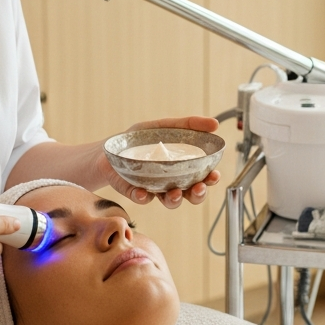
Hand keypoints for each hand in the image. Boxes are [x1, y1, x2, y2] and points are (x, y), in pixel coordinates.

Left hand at [106, 116, 222, 208]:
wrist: (109, 147)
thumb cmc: (141, 139)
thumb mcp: (165, 126)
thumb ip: (189, 124)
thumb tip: (215, 123)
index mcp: (181, 169)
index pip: (202, 177)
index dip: (210, 179)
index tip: (214, 175)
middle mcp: (170, 182)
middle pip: (190, 195)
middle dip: (198, 195)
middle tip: (198, 188)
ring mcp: (153, 189)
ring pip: (169, 201)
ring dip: (175, 200)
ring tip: (175, 193)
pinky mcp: (133, 191)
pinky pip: (140, 198)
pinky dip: (142, 197)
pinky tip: (143, 192)